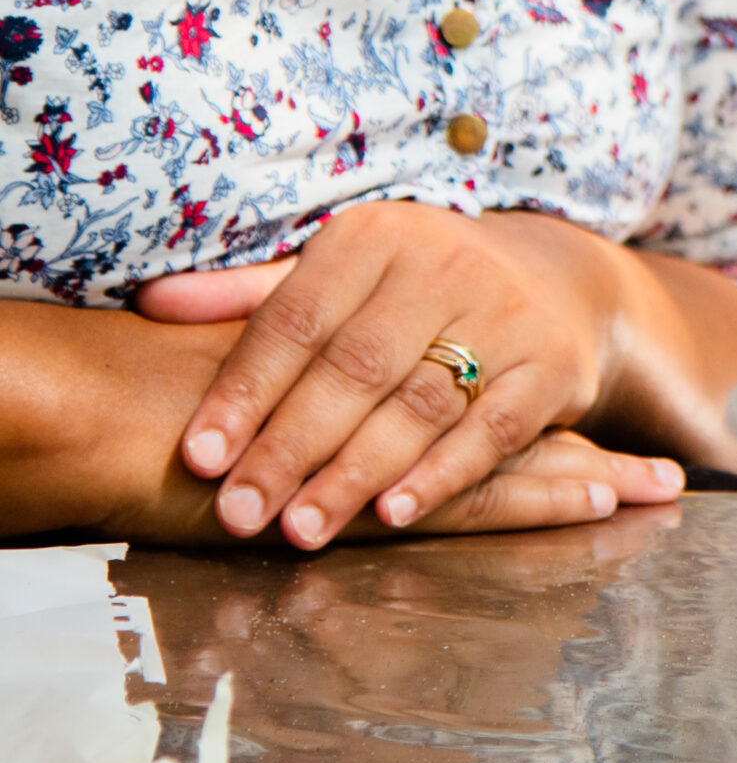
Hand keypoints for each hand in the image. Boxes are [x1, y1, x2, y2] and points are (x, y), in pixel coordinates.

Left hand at [143, 202, 684, 547]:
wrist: (557, 281)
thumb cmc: (419, 287)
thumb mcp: (343, 272)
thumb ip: (253, 296)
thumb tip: (153, 304)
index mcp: (378, 234)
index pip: (297, 318)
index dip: (244, 391)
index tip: (199, 458)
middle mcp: (445, 261)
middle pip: (356, 366)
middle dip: (291, 446)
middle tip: (240, 513)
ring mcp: (506, 311)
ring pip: (420, 402)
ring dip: (355, 472)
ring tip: (301, 528)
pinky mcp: (553, 363)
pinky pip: (493, 427)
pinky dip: (442, 473)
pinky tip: (393, 513)